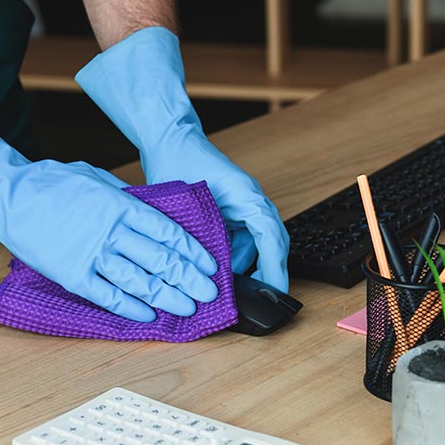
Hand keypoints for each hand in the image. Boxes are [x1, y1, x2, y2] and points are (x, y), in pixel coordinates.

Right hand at [0, 89, 218, 321]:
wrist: (7, 193)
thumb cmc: (51, 182)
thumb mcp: (96, 177)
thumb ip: (125, 195)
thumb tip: (152, 209)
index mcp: (121, 205)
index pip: (168, 232)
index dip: (192, 252)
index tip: (209, 265)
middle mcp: (112, 231)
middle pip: (161, 260)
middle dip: (189, 279)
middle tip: (210, 293)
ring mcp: (92, 254)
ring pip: (140, 281)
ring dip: (168, 296)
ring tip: (189, 308)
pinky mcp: (71, 273)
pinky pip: (107, 295)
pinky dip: (130, 308)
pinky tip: (149, 316)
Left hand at [76, 27, 289, 291]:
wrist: (170, 139)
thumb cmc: (177, 163)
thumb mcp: (189, 204)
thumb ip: (204, 235)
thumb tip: (213, 273)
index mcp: (250, 198)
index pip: (272, 241)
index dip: (274, 271)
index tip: (273, 296)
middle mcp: (254, 204)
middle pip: (272, 248)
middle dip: (264, 276)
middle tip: (253, 304)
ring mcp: (247, 209)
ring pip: (257, 248)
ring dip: (244, 268)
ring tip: (226, 289)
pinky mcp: (235, 213)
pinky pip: (243, 242)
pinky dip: (234, 258)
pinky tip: (216, 271)